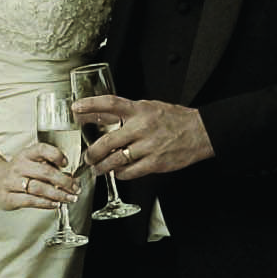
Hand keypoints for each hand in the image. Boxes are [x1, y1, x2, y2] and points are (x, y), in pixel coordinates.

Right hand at [0, 142, 81, 210]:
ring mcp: (12, 182)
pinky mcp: (9, 197)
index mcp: (25, 155)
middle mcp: (19, 166)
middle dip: (64, 181)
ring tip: (70, 198)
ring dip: (58, 194)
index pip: (41, 149)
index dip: (56, 155)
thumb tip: (71, 178)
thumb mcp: (28, 163)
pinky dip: (46, 203)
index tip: (66, 163)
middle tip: (76, 187)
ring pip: (39, 188)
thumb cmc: (15, 173)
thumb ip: (47, 168)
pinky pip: (30, 200)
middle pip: (45, 171)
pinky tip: (56, 204)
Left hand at [71, 93, 213, 181]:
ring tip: (98, 169)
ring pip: (115, 160)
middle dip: (92, 153)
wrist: (201, 132)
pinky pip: (130, 172)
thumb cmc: (175, 119)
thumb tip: (101, 115)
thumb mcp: (150, 107)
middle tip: (88, 157)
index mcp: (140, 110)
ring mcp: (148, 146)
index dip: (90, 105)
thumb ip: (128, 112)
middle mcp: (141, 127)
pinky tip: (118, 173)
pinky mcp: (155, 163)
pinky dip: (120, 174)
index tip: (76, 108)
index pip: (110, 103)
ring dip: (103, 167)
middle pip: (107, 141)